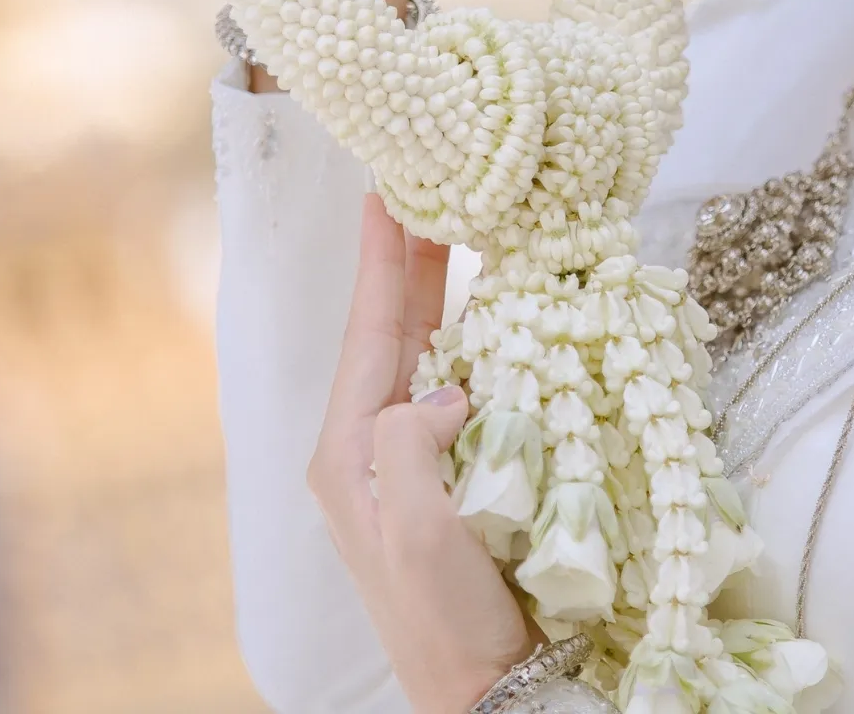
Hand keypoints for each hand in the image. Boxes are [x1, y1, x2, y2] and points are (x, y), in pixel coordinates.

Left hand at [309, 195, 535, 713]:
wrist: (492, 686)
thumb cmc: (445, 616)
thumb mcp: (412, 529)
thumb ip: (407, 445)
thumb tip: (443, 386)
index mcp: (353, 449)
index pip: (370, 331)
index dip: (380, 260)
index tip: (385, 195)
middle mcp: (377, 443)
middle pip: (396, 328)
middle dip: (411, 258)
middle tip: (427, 190)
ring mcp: (418, 456)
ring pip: (430, 348)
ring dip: (445, 289)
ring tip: (461, 230)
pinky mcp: (460, 468)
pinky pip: (465, 380)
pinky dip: (481, 333)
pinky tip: (501, 308)